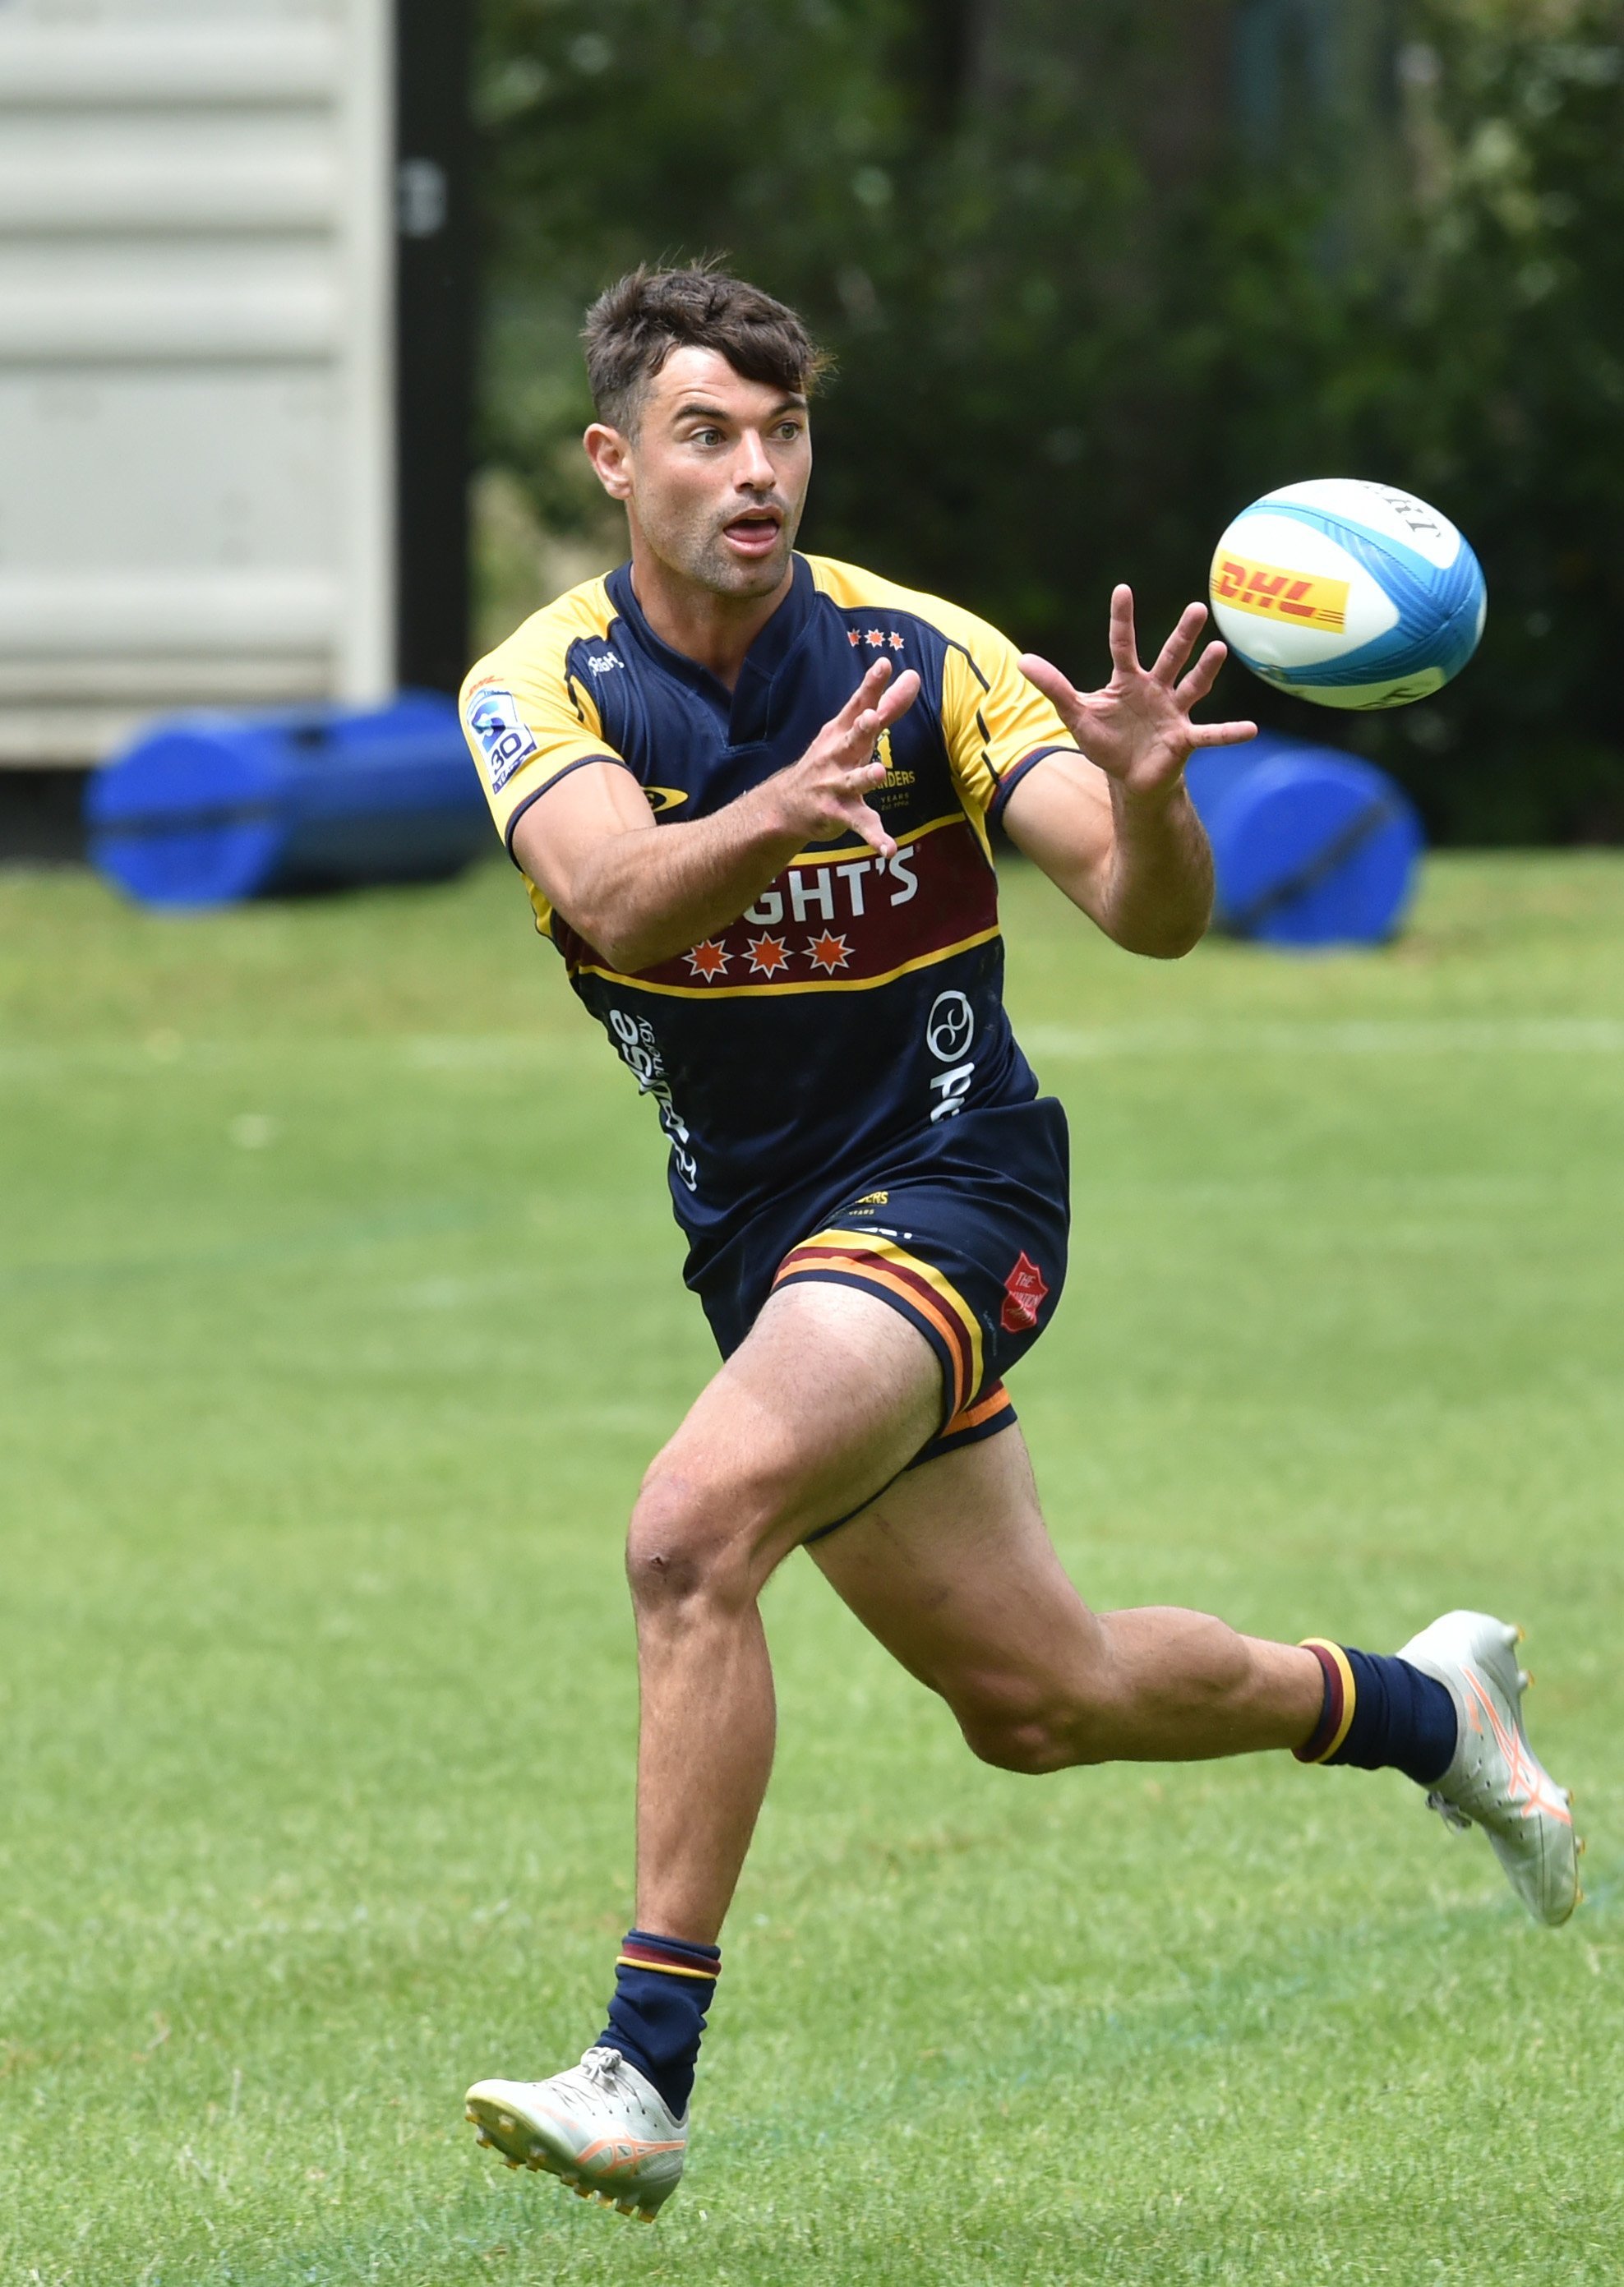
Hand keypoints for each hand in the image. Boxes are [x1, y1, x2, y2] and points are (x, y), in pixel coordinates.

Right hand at [765, 656, 919, 859]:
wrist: (786, 805)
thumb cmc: (828, 761)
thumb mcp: (851, 732)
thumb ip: (885, 706)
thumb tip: (912, 675)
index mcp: (841, 733)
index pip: (858, 705)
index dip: (870, 685)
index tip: (883, 664)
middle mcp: (837, 756)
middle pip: (851, 739)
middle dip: (860, 728)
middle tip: (870, 717)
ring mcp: (835, 786)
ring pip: (853, 781)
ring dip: (864, 777)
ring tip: (879, 772)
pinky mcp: (837, 814)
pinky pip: (860, 826)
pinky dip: (875, 838)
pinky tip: (889, 849)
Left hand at [1019, 587, 1254, 800]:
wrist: (1130, 778)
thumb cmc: (1107, 742)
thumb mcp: (1076, 714)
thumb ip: (1054, 687)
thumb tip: (1023, 661)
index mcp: (1128, 681)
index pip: (1122, 644)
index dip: (1121, 619)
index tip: (1122, 589)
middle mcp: (1156, 690)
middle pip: (1171, 656)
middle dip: (1183, 634)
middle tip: (1197, 609)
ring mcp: (1173, 713)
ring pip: (1193, 686)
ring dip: (1206, 670)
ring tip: (1219, 650)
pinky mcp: (1184, 740)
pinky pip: (1210, 734)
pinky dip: (1229, 733)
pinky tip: (1250, 730)